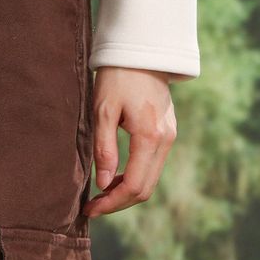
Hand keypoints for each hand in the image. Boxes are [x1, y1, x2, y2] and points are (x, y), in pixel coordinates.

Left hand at [82, 66, 177, 217]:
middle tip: (92, 206)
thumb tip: (104, 184)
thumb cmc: (117, 76)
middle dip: (118, 203)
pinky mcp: (167, 132)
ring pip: (151, 180)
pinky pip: (153, 165)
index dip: (111, 203)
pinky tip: (115, 176)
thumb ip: (104, 148)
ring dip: (126, 191)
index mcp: (150, 136)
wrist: (141, 50)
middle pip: (145, 189)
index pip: (134, 186)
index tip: (89, 209)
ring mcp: (170, 136)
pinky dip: (135, 177)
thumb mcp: (102, 110)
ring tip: (100, 193)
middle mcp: (165, 140)